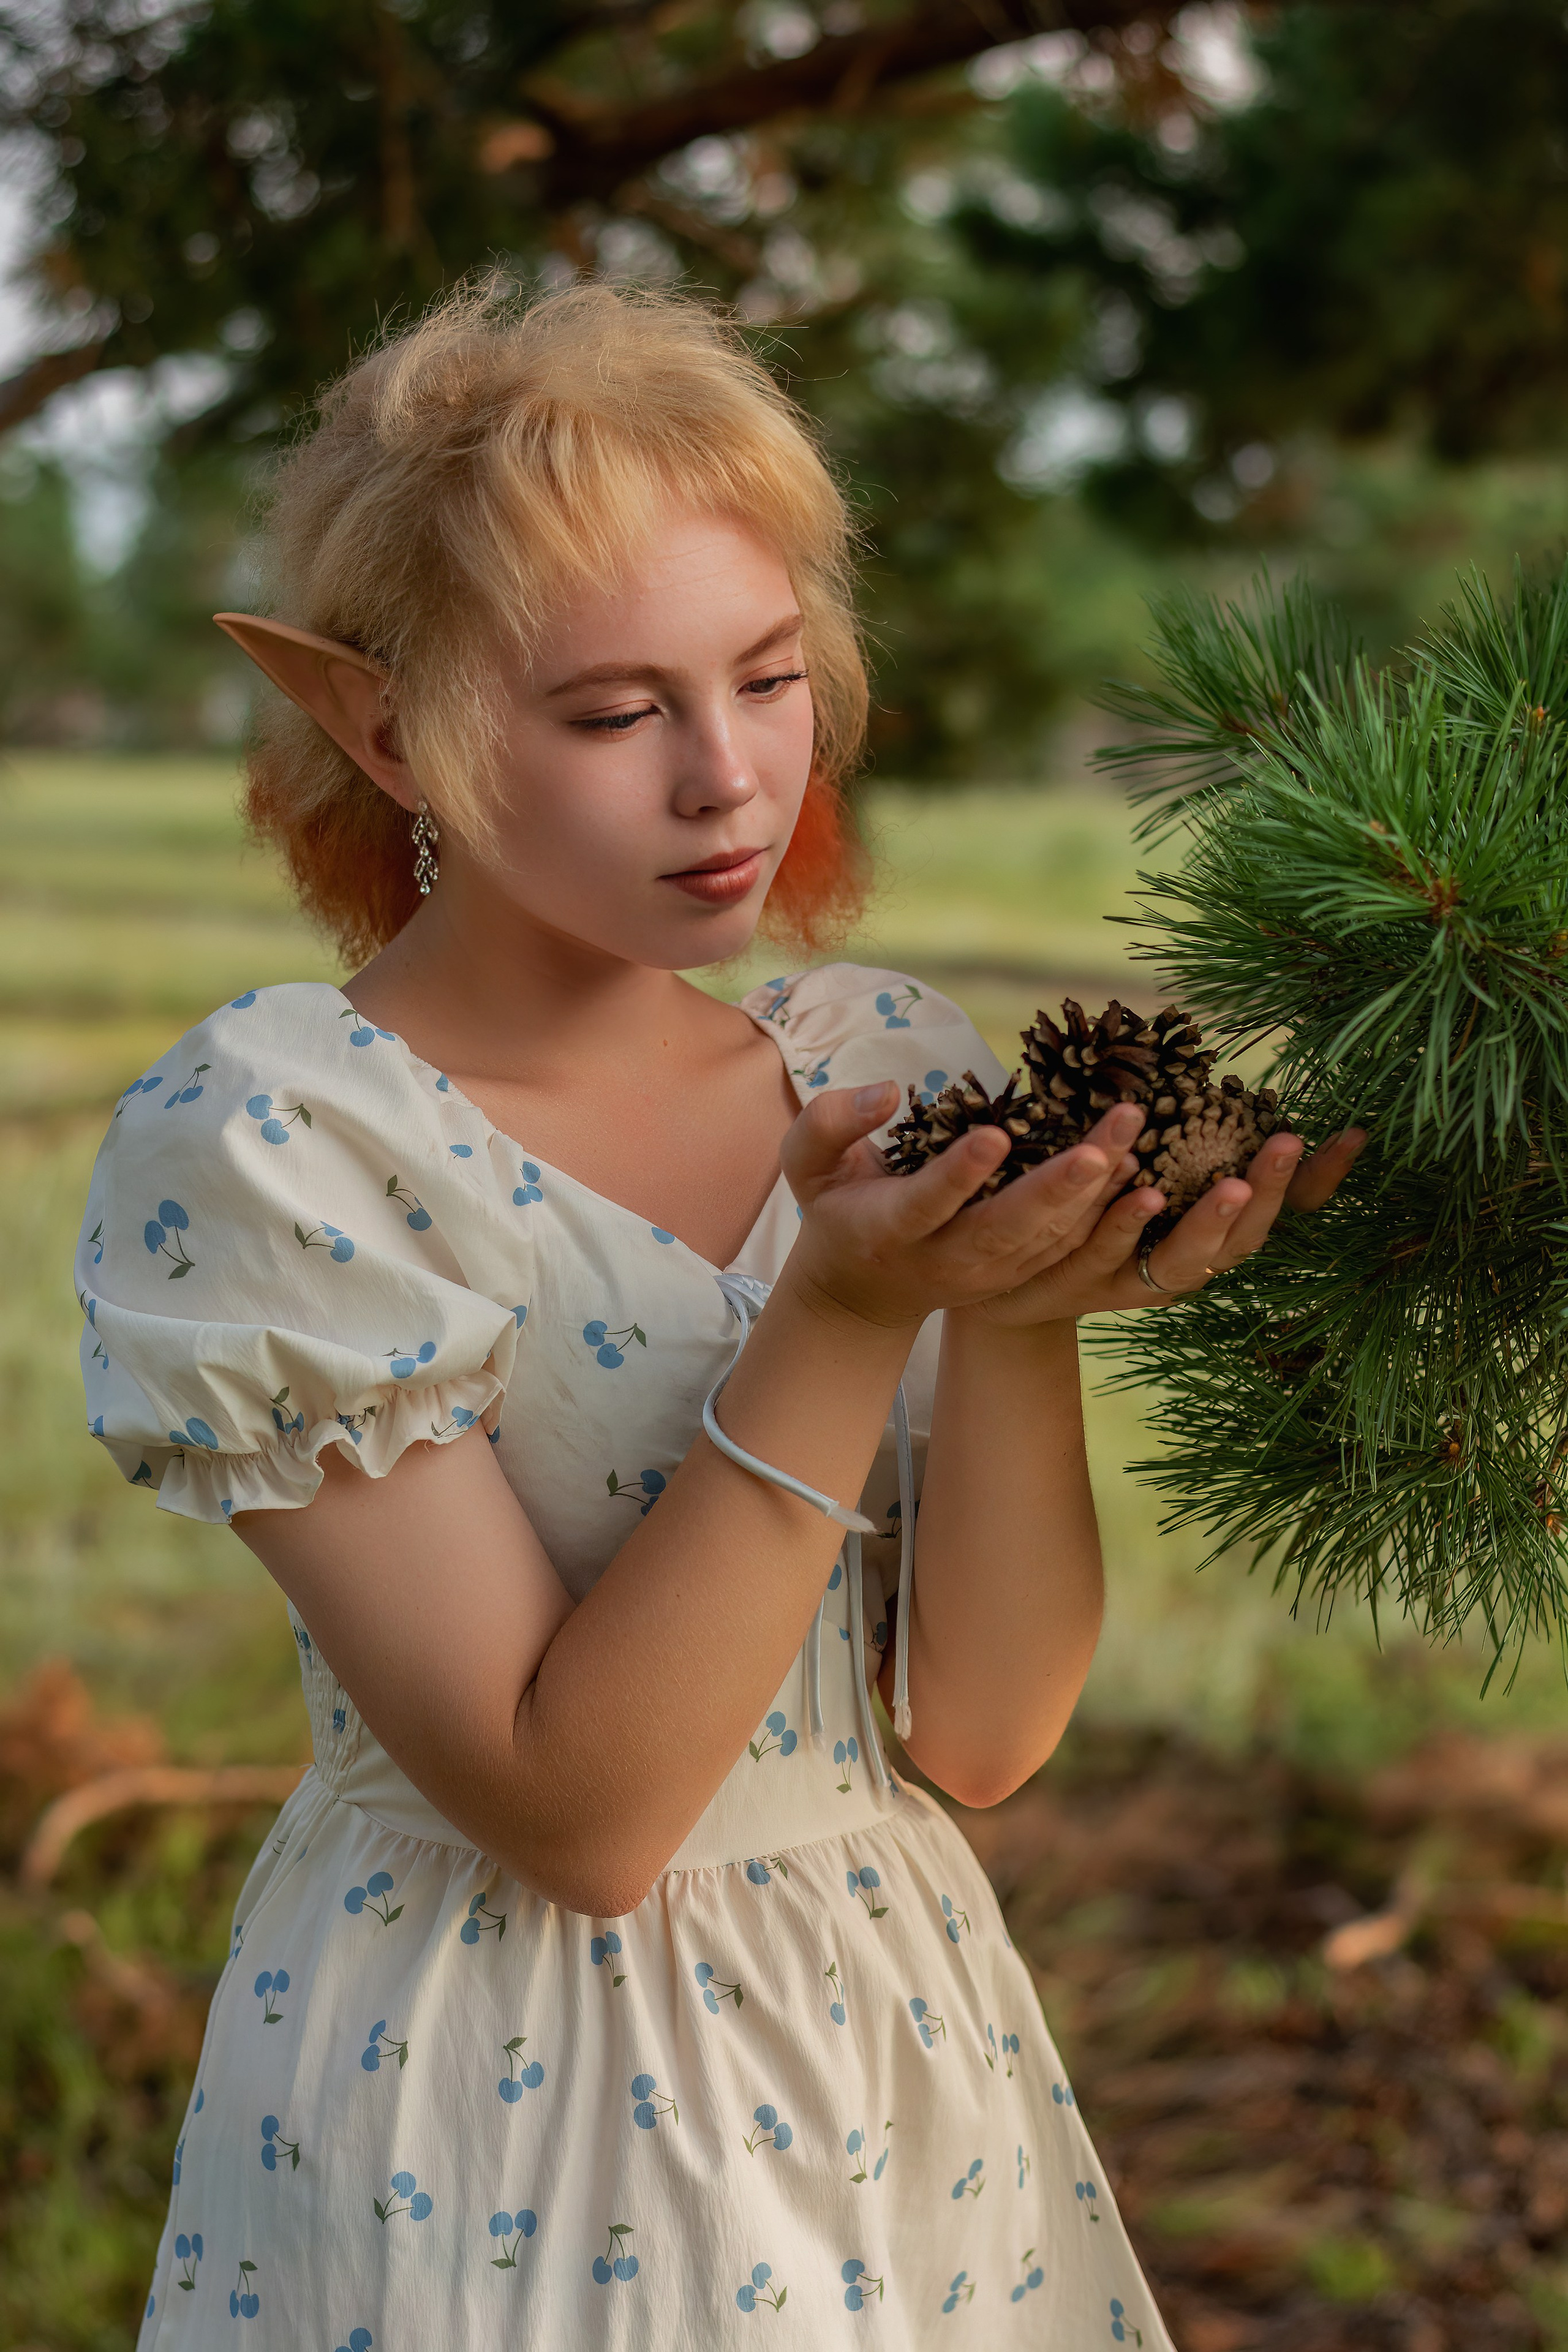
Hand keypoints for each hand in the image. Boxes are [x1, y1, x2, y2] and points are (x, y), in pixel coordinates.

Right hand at [779, 1081, 1140, 1330]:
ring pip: (1045, 1240)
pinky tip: (1130, 1166)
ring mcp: (985, 1275)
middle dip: (1053, 1190)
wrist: (862, 1292)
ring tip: (1128, 1138)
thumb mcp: (808, 1166)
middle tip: (1097, 1149)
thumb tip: (885, 1093)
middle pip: (1003, 1230)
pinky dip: (1101, 1213)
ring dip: (1092, 1195)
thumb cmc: (837, 1207)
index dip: (959, 1174)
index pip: (926, 1204)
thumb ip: (830, 1123)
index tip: (994, 1134)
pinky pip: (1064, 1247)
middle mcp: (943, 1260)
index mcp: (889, 1229)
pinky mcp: (1016, 1275)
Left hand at [973, 1122, 1367, 1327]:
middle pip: (1239, 1241)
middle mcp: (1179, 1266)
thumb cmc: (1087, 1212)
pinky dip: (1127, 1224)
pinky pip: (1106, 1253)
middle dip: (1266, 1192)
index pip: (1278, 1211)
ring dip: (1208, 1220)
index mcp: (1204, 1233)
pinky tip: (1141, 1192)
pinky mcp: (1075, 1284)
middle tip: (1287, 1144)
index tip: (1352, 1136)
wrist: (999, 1280)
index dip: (1318, 1182)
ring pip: (1181, 1257)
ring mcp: (1131, 1281)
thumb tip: (1225, 1074)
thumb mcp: (1143, 1163)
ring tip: (1231, 1182)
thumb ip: (1184, 1130)